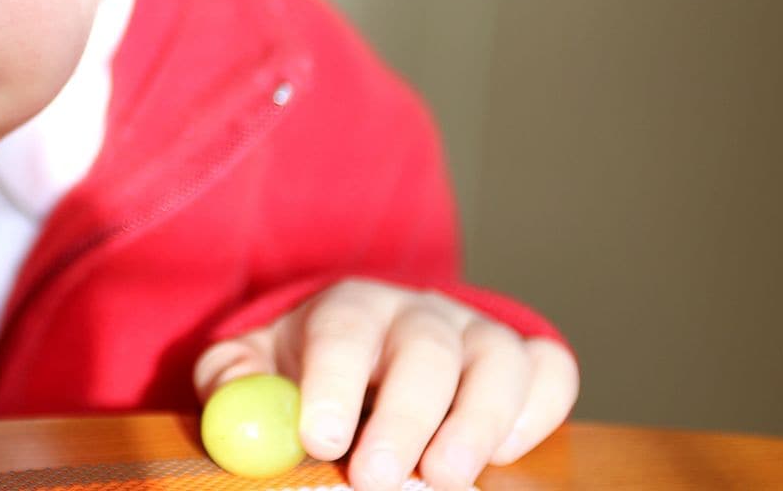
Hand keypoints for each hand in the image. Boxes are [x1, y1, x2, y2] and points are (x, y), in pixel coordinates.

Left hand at [193, 279, 578, 490]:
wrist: (368, 350)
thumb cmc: (305, 368)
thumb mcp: (254, 368)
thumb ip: (235, 383)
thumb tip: (233, 409)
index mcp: (348, 309)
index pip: (342, 332)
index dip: (332, 383)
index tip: (321, 439)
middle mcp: (419, 313)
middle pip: (423, 352)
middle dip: (404, 419)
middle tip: (378, 478)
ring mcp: (477, 336)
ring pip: (497, 360)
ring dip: (477, 422)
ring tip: (446, 477)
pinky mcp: (526, 363)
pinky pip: (549, 374)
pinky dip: (537, 410)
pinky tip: (505, 453)